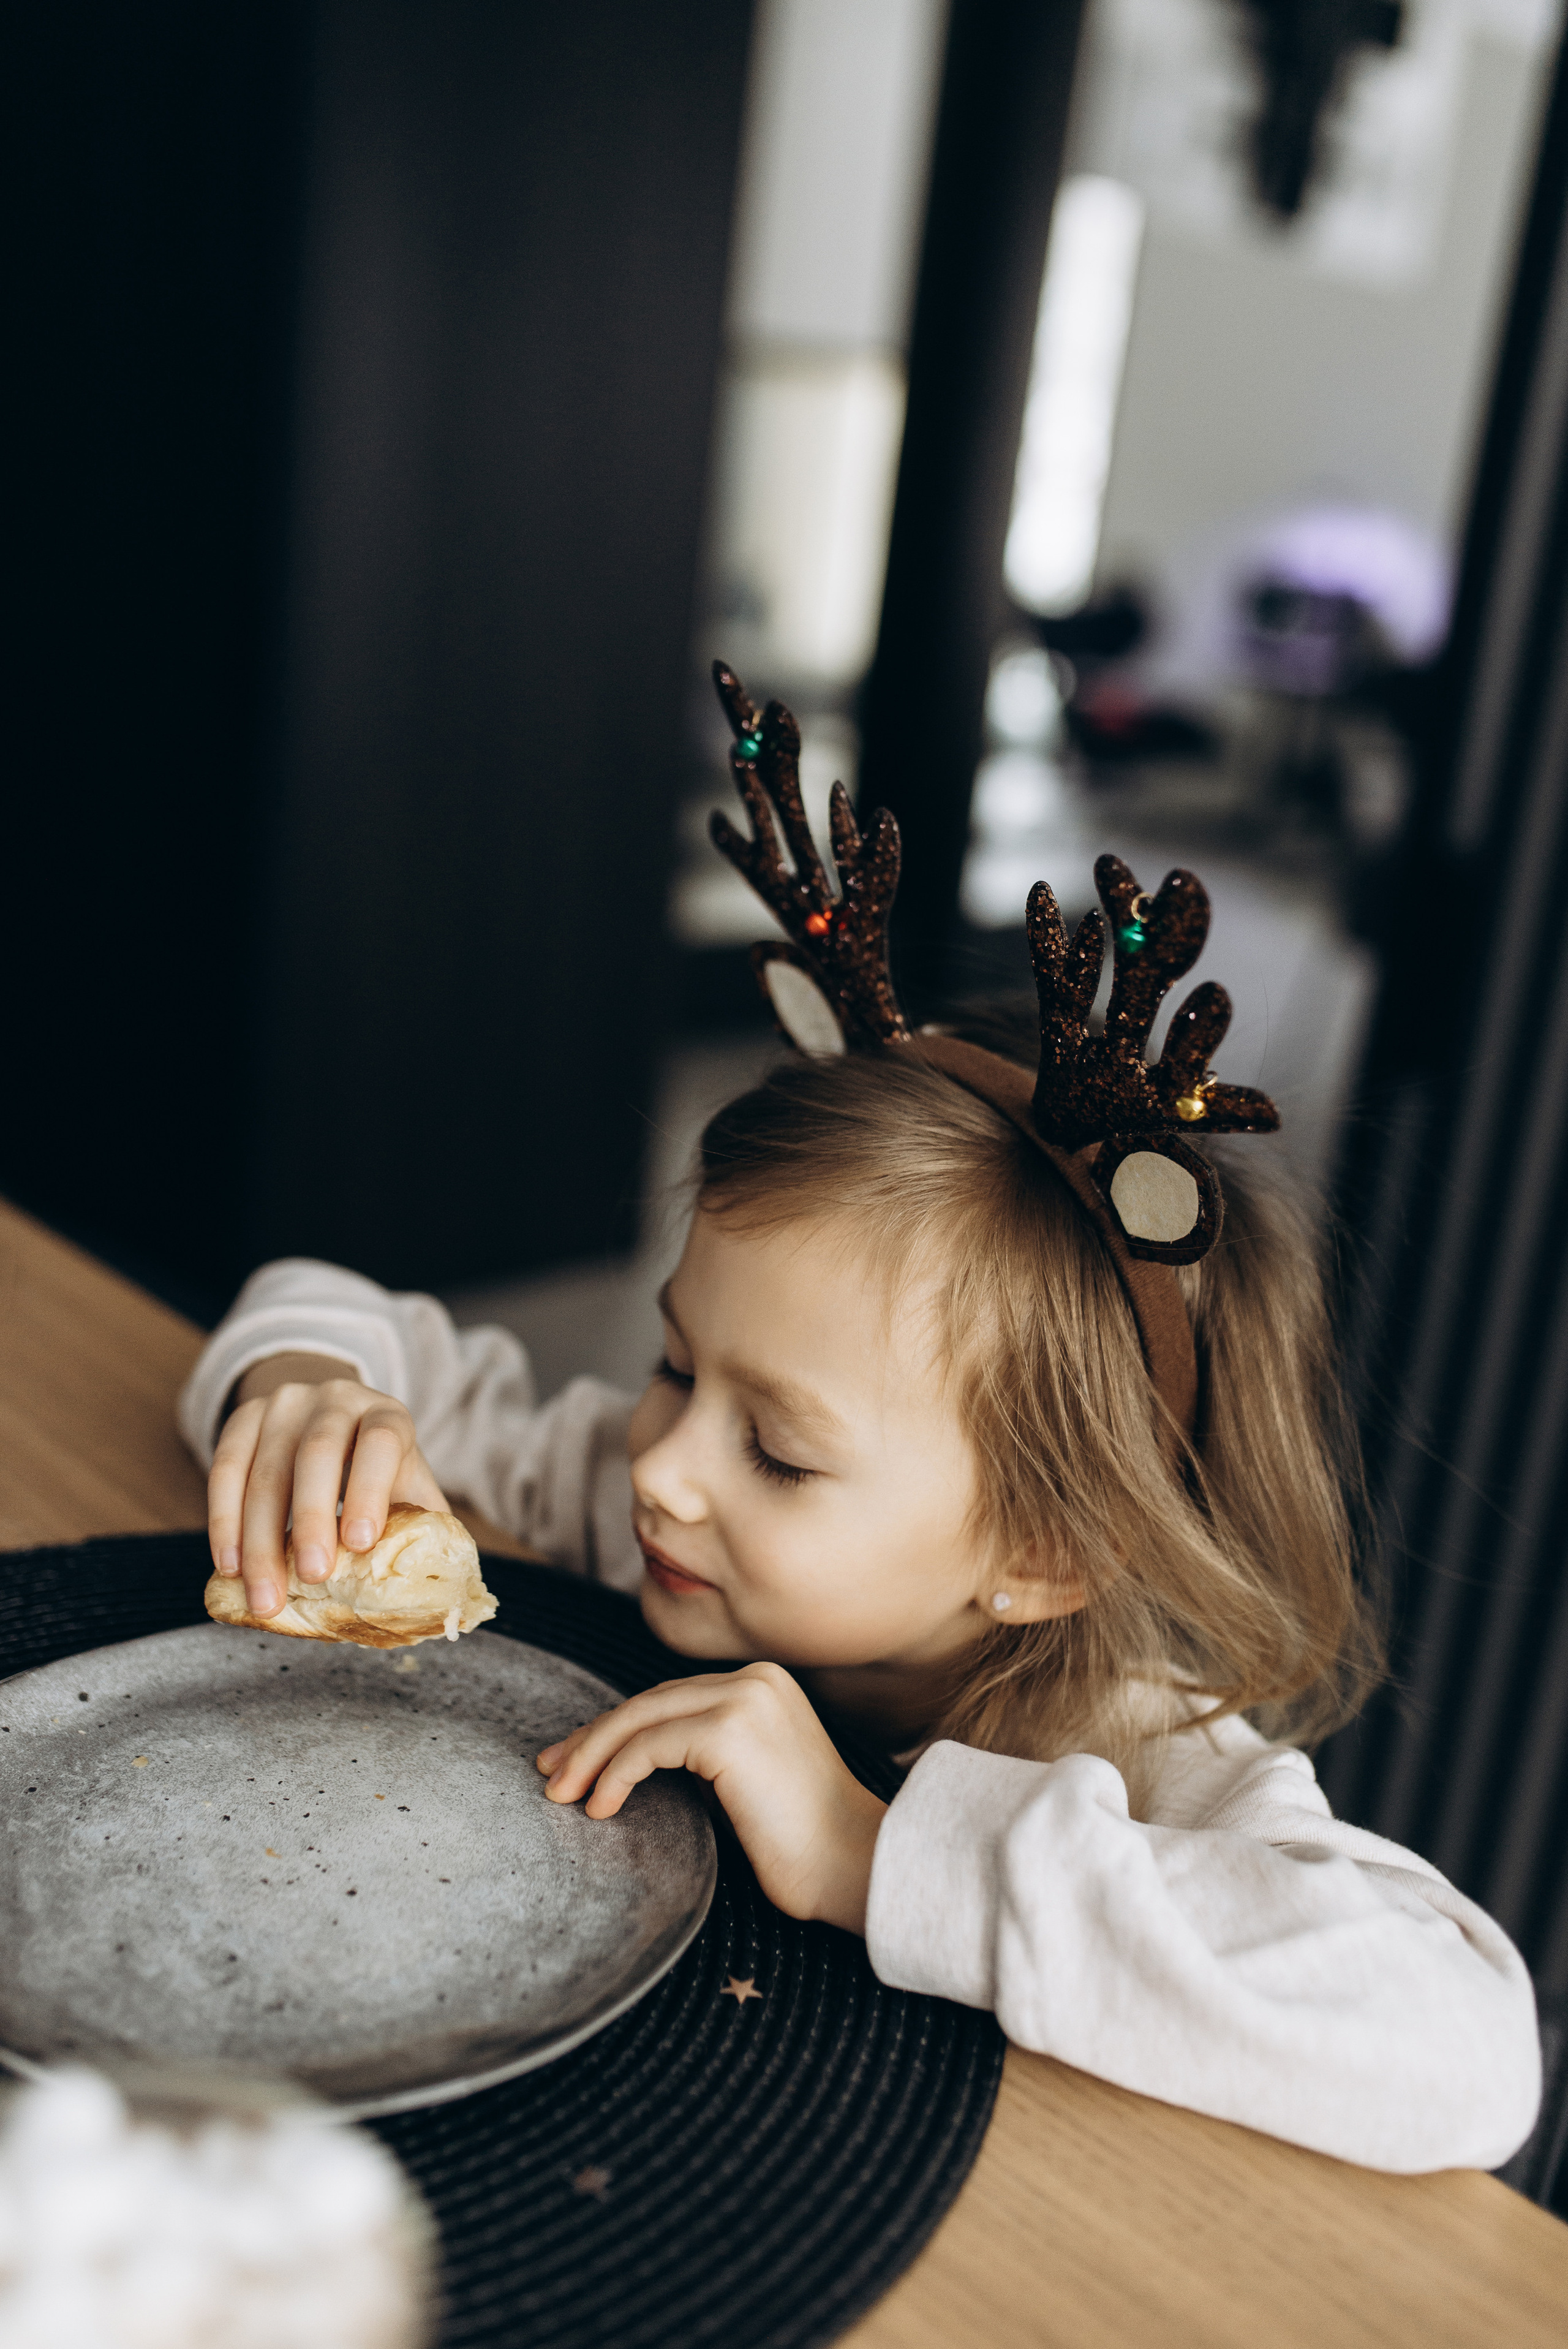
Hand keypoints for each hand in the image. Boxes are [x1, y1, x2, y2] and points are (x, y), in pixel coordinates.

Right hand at [208, 1355, 447, 1619]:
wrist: (331, 1420)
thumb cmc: (376, 1472)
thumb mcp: (408, 1487)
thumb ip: (424, 1529)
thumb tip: (439, 1592)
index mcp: (387, 1414)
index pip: (380, 1442)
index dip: (370, 1490)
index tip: (360, 1543)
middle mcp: (336, 1399)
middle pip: (318, 1453)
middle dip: (311, 1519)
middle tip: (311, 1577)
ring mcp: (284, 1404)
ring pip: (264, 1468)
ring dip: (259, 1539)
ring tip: (264, 1595)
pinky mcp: (244, 1417)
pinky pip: (224, 1468)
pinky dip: (224, 1521)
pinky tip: (229, 1566)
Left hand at [536, 1662, 886, 1933]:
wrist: (854, 1865)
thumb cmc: (802, 1842)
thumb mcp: (746, 1780)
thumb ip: (703, 1754)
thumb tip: (634, 1759)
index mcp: (762, 1684)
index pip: (669, 1698)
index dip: (614, 1728)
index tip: (573, 1760)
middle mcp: (754, 1680)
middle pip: (648, 1701)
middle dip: (591, 1739)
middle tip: (550, 1773)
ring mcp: (744, 1700)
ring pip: (641, 1718)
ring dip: (591, 1757)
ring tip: (561, 1794)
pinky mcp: (730, 1731)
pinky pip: (650, 1746)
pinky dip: (615, 1775)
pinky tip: (601, 1807)